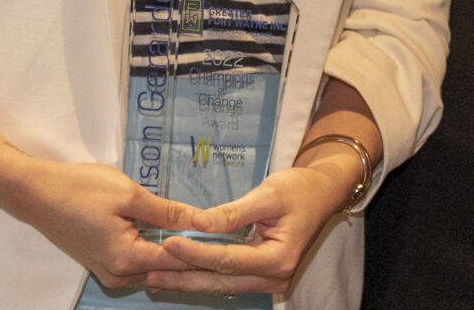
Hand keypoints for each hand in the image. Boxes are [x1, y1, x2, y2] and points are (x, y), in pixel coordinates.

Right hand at [1, 159, 203, 288]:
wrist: (36, 193)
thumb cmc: (80, 189)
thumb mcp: (130, 195)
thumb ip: (168, 212)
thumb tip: (203, 221)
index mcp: (126, 259)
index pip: (178, 260)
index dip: (205, 246)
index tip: (230, 234)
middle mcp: (119, 275)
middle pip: (168, 266)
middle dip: (193, 251)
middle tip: (223, 231)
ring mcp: (109, 272)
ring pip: (154, 265)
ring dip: (175, 251)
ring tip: (201, 230)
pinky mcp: (104, 264)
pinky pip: (139, 261)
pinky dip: (156, 249)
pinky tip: (171, 232)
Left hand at [146, 153, 362, 295]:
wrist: (324, 192)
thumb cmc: (300, 189)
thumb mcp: (267, 195)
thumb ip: (232, 214)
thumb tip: (197, 224)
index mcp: (278, 259)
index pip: (227, 260)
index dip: (196, 252)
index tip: (169, 243)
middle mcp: (274, 277)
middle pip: (220, 280)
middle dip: (184, 277)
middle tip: (149, 273)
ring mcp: (268, 280)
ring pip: (221, 283)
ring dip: (188, 280)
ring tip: (154, 278)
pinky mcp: (260, 274)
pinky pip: (227, 278)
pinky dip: (202, 275)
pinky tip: (178, 274)